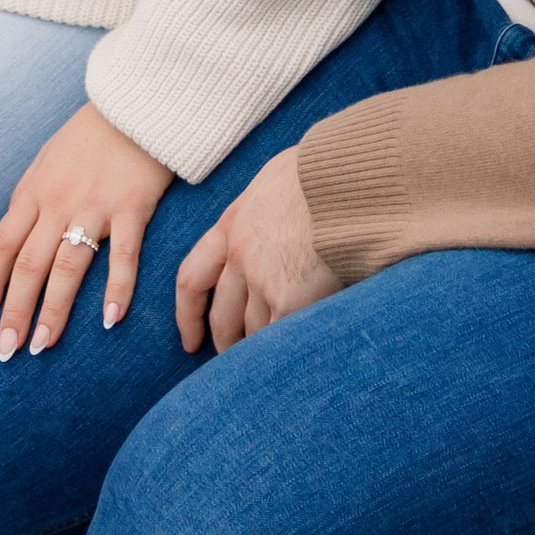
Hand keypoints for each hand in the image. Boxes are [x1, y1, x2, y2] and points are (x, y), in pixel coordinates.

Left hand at [0, 103, 173, 358]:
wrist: (135, 104)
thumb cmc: (89, 137)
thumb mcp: (46, 163)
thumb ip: (32, 201)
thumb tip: (15, 240)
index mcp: (33, 192)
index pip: (2, 247)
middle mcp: (58, 203)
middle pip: (29, 265)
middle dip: (16, 311)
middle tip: (8, 349)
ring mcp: (95, 206)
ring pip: (67, 267)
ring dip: (54, 311)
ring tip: (43, 345)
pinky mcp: (132, 208)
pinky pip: (123, 256)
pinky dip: (117, 289)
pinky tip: (111, 320)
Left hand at [174, 149, 338, 356]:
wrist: (345, 179)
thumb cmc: (321, 173)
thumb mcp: (274, 184)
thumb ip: (262, 214)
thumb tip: (271, 223)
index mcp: (231, 225)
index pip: (192, 278)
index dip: (188, 315)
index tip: (191, 340)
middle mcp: (239, 255)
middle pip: (222, 316)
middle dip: (225, 344)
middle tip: (236, 361)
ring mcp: (261, 278)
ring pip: (253, 331)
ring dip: (262, 348)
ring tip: (277, 361)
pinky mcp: (288, 297)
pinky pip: (279, 335)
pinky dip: (285, 348)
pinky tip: (296, 355)